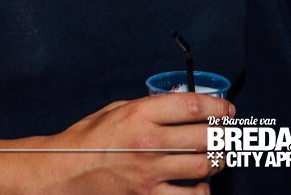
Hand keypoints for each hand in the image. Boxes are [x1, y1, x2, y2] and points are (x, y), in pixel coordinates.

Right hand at [49, 93, 233, 194]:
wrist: (62, 173)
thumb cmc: (87, 139)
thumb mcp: (116, 110)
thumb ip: (149, 107)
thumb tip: (182, 104)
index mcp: (140, 114)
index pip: (193, 106)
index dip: (218, 106)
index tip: (228, 109)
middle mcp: (147, 142)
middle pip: (205, 137)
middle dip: (223, 135)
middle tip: (227, 134)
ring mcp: (148, 173)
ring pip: (203, 167)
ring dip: (217, 161)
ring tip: (218, 157)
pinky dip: (201, 191)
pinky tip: (200, 185)